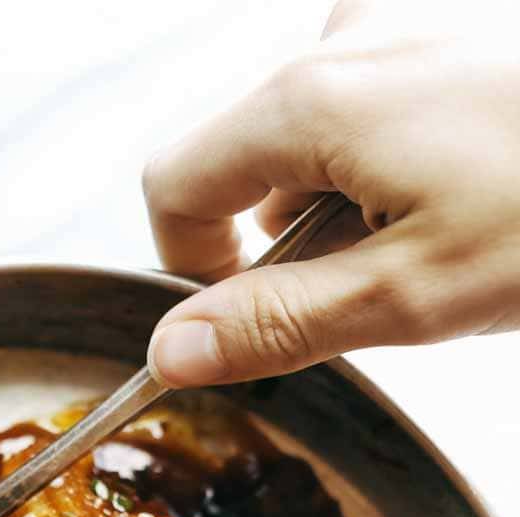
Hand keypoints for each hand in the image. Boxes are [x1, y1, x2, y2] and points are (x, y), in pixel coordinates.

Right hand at [142, 0, 519, 387]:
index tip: (242, 322)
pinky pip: (387, 102)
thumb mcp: (409, 297)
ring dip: (356, 204)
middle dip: (293, 240)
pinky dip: (406, 162)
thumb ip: (276, 325)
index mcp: (311, 101)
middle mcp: (349, 41)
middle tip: (386, 291)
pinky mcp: (459, 31)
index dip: (190, 268)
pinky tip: (478, 193)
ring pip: (323, 136)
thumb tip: (172, 351)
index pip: (174, 185)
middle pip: (250, 160)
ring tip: (450, 243)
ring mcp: (409, 24)